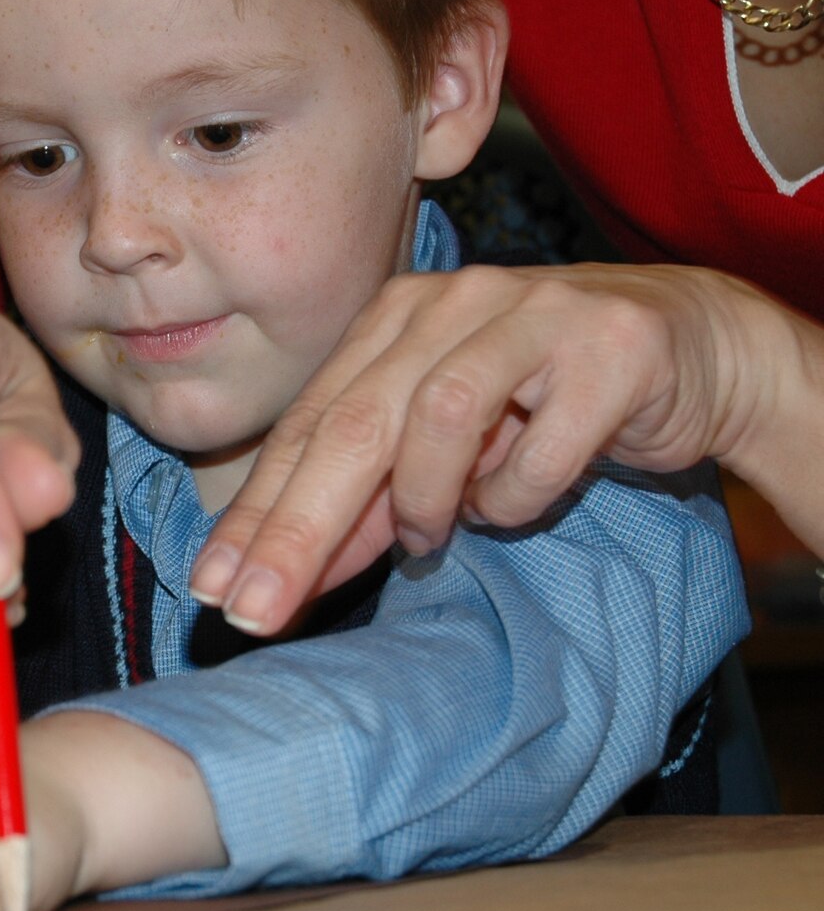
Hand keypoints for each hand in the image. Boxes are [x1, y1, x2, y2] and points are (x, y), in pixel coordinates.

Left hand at [191, 261, 820, 634]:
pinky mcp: (610, 348)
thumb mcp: (446, 449)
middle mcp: (451, 301)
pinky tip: (518, 498)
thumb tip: (281, 577)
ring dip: (427, 500)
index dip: (256, 512)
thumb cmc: (549, 403)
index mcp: (392, 317)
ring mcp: (531, 313)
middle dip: (295, 529)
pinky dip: (519, 493)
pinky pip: (542, 445)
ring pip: (440, 418)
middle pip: (352, 424)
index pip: (306, 425)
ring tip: (433, 537)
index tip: (213, 587)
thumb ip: (371, 501)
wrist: (697, 353)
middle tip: (255, 610)